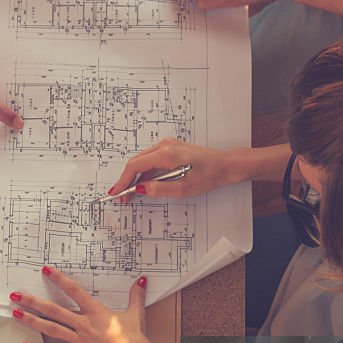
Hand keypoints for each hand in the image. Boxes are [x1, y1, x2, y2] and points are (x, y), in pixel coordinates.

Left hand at [10, 267, 155, 342]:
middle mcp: (83, 324)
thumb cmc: (134, 337)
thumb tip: (140, 280)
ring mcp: (79, 340)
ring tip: (16, 314)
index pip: (73, 291)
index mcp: (95, 311)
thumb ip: (135, 295)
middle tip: (18, 295)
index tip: (47, 271)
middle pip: (54, 310)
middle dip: (33, 302)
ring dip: (31, 320)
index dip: (59, 279)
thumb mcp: (135, 312)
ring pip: (50, 328)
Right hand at [107, 139, 246, 199]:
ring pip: (143, 161)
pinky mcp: (171, 149)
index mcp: (166, 154)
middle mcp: (165, 146)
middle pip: (136, 162)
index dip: (123, 180)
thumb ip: (158, 189)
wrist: (225, 165)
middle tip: (122, 196)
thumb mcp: (183, 188)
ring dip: (136, 177)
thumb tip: (140, 189)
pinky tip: (144, 184)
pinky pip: (151, 160)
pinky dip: (145, 172)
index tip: (117, 192)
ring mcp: (168, 146)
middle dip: (127, 180)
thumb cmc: (209, 175)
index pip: (135, 166)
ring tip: (131, 193)